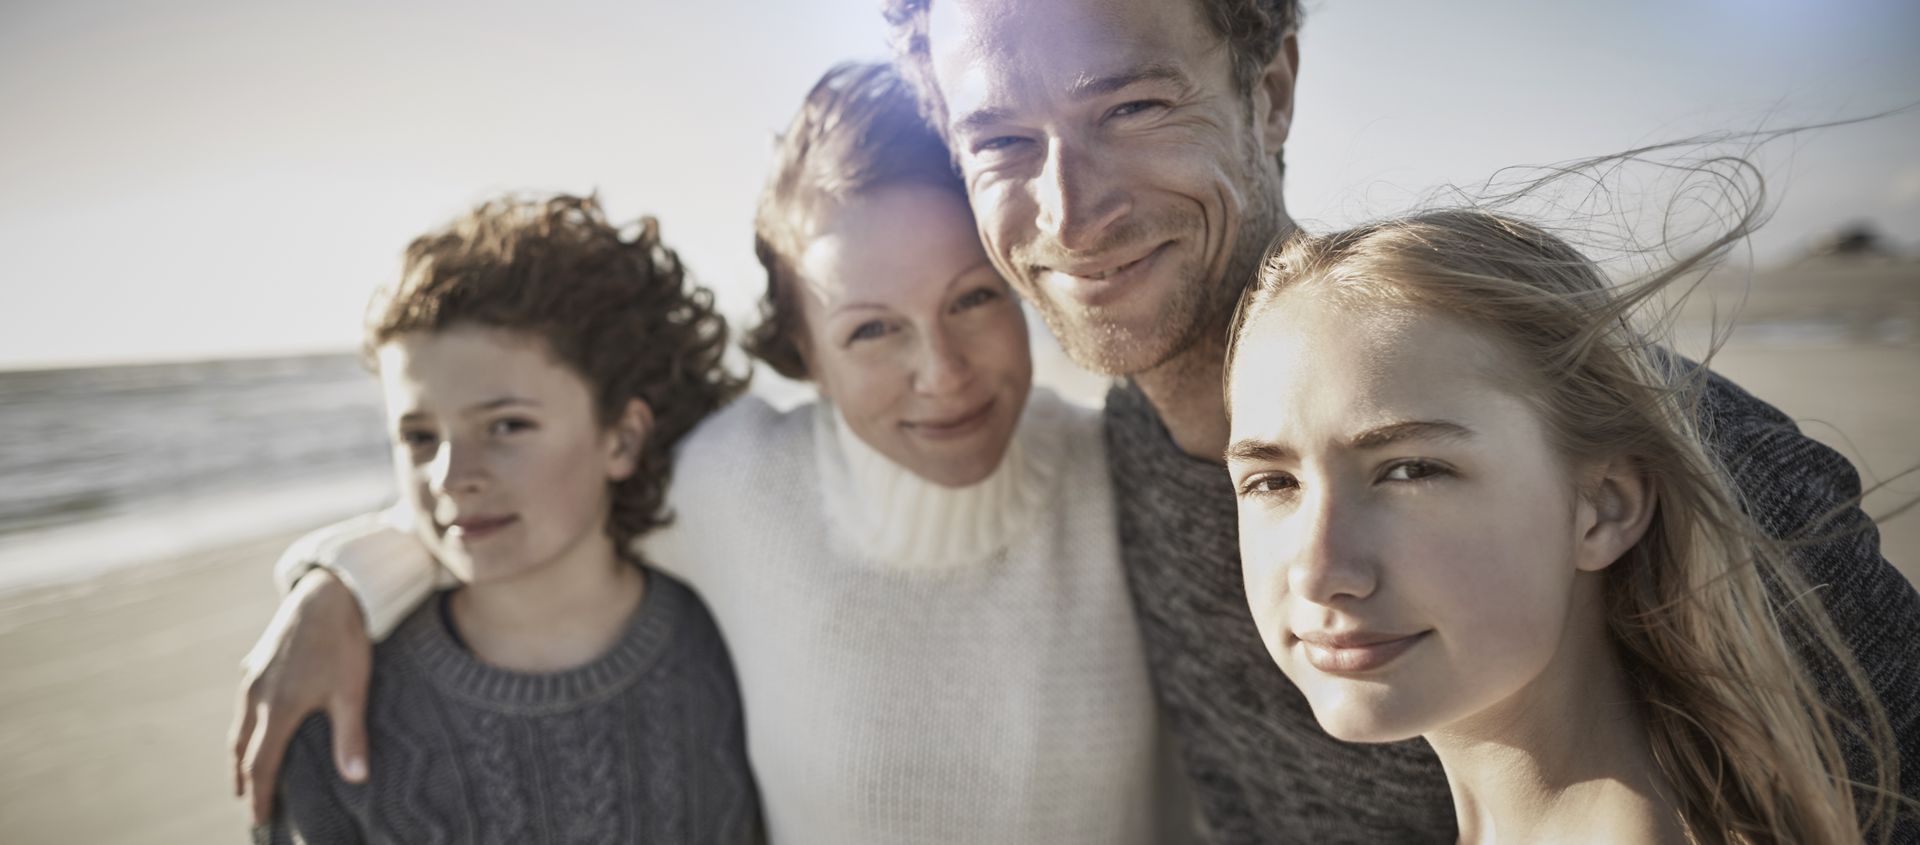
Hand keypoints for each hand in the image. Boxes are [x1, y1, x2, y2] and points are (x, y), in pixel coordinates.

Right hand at [229, 568, 372, 823]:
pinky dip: (245, 723)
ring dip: (240, 752)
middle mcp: (256, 696)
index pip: (260, 764)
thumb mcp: (352, 691)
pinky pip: (244, 702)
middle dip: (244, 779)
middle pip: (241, 748)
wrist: (326, 591)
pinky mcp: (257, 661)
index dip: (259, 795)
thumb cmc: (343, 642)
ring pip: (238, 724)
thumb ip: (351, 736)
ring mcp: (253, 677)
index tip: (259, 819)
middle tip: (247, 802)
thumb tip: (356, 779)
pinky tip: (255, 722)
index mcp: (277, 709)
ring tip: (246, 771)